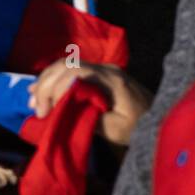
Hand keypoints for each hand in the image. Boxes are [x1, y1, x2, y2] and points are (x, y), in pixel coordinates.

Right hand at [28, 62, 152, 145]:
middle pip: (67, 65)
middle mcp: (107, 69)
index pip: (75, 72)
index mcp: (112, 80)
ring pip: (67, 65)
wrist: (160, 117)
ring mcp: (104, 70)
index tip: (45, 112)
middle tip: (37, 109)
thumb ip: (89, 118)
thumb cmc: (139, 126)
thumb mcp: (115, 129)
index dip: (54, 89)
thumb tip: (62, 111)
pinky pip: (73, 71)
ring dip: (47, 81)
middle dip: (46, 85)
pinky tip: (40, 93)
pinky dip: (55, 80)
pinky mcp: (101, 75)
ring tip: (34, 102)